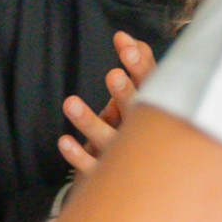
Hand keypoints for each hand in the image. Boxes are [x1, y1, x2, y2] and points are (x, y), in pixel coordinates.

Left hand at [58, 31, 156, 180]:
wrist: (154, 184)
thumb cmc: (147, 127)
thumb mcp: (147, 96)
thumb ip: (140, 66)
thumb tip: (124, 37)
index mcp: (157, 111)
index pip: (153, 85)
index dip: (140, 66)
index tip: (126, 46)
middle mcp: (145, 134)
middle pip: (135, 113)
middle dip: (124, 94)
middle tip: (113, 76)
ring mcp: (126, 157)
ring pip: (108, 141)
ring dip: (89, 123)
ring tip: (70, 103)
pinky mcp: (108, 177)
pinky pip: (92, 169)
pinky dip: (79, 156)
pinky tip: (64, 141)